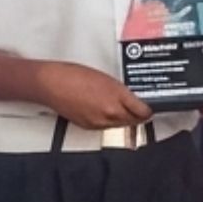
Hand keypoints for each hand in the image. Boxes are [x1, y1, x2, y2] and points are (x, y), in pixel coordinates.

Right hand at [36, 62, 151, 129]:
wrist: (52, 84)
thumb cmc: (74, 75)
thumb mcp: (105, 77)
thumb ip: (121, 90)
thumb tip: (132, 98)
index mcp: (117, 95)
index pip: (143, 111)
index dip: (148, 110)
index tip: (150, 107)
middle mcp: (111, 112)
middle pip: (134, 121)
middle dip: (138, 115)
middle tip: (140, 108)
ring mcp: (100, 122)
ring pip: (121, 125)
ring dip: (125, 118)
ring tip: (122, 109)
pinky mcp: (90, 127)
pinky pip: (107, 127)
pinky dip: (111, 121)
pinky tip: (106, 111)